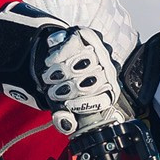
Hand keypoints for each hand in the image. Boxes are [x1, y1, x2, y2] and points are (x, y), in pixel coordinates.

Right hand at [0, 3, 120, 118]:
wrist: (53, 58)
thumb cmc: (62, 85)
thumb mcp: (62, 105)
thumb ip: (64, 119)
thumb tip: (67, 124)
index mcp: (109, 89)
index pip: (103, 100)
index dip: (82, 104)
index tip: (67, 105)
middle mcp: (109, 69)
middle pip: (93, 82)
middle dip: (69, 89)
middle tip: (54, 90)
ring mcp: (100, 50)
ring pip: (84, 64)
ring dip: (62, 72)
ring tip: (50, 77)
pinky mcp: (86, 35)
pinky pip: (73, 45)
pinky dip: (58, 55)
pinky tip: (50, 61)